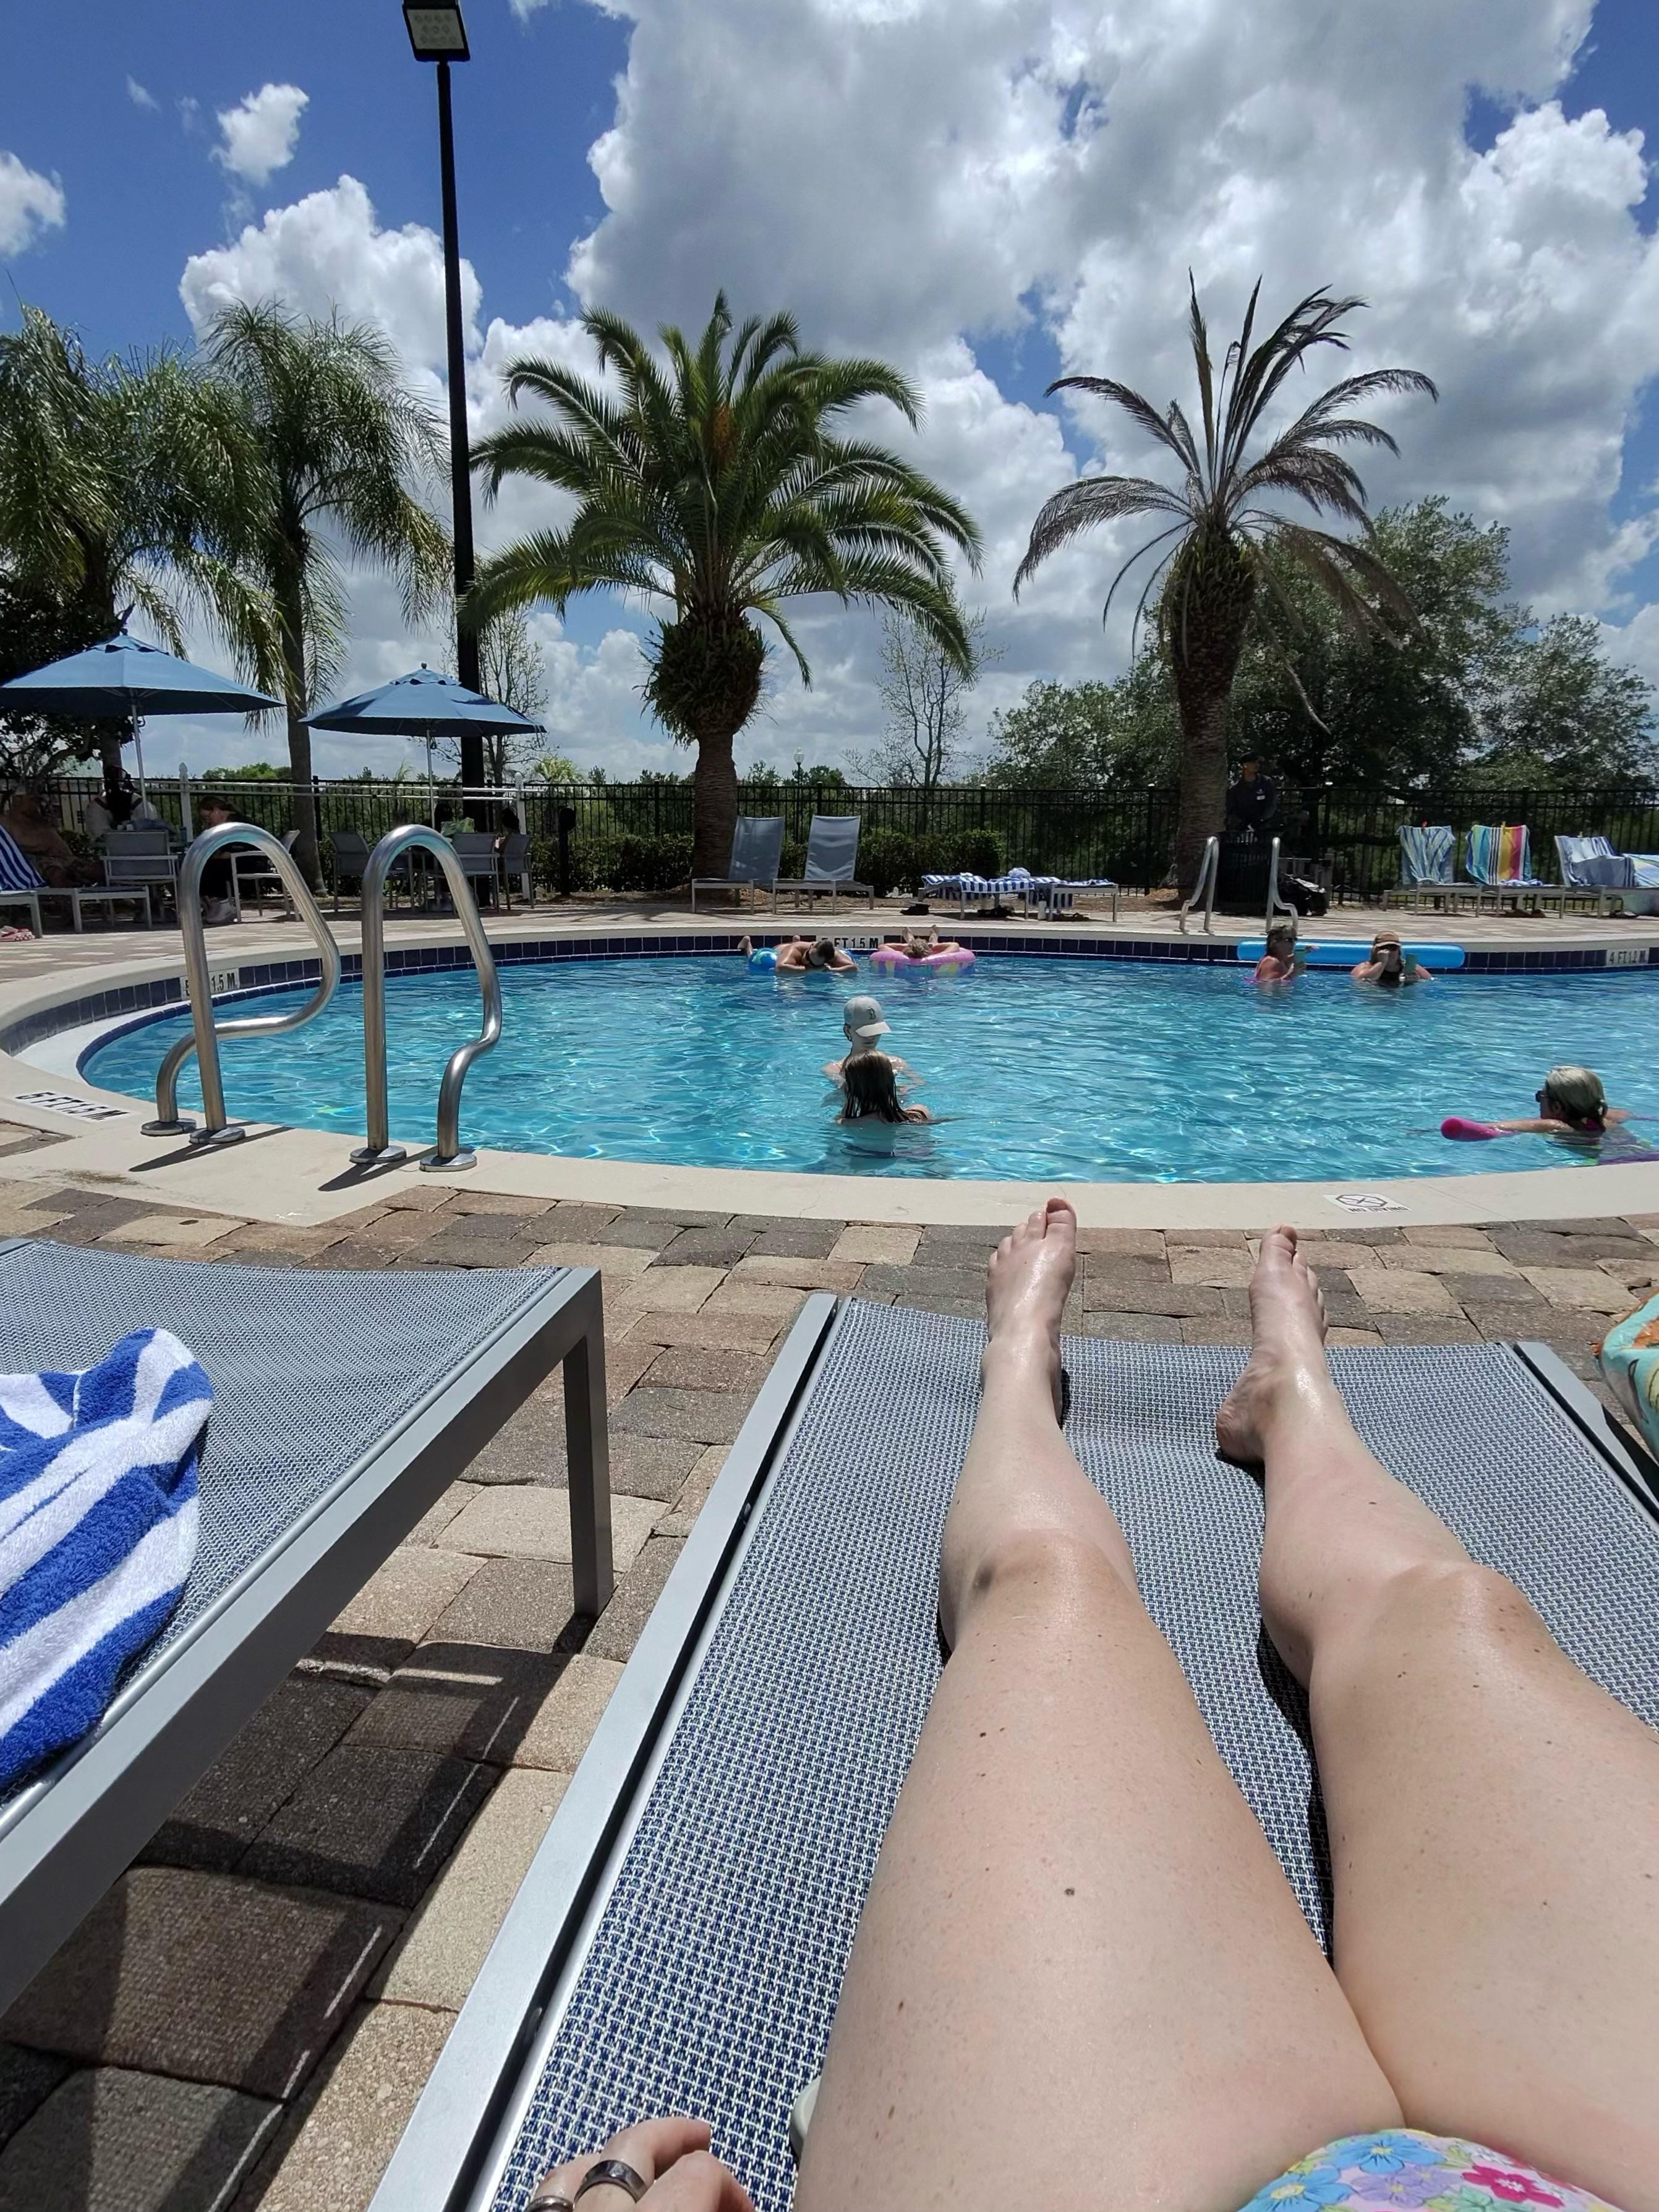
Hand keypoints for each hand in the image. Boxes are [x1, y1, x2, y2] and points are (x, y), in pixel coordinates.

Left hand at [530, 2118, 752, 2211]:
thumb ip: (708, 2210)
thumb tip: (733, 2206)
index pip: (700, 2173)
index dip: (732, 2186)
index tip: (744, 2207)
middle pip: (636, 2144)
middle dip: (674, 2135)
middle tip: (702, 2141)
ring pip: (579, 2163)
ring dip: (617, 2154)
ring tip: (644, 2157)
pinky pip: (548, 2196)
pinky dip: (575, 2184)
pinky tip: (591, 2192)